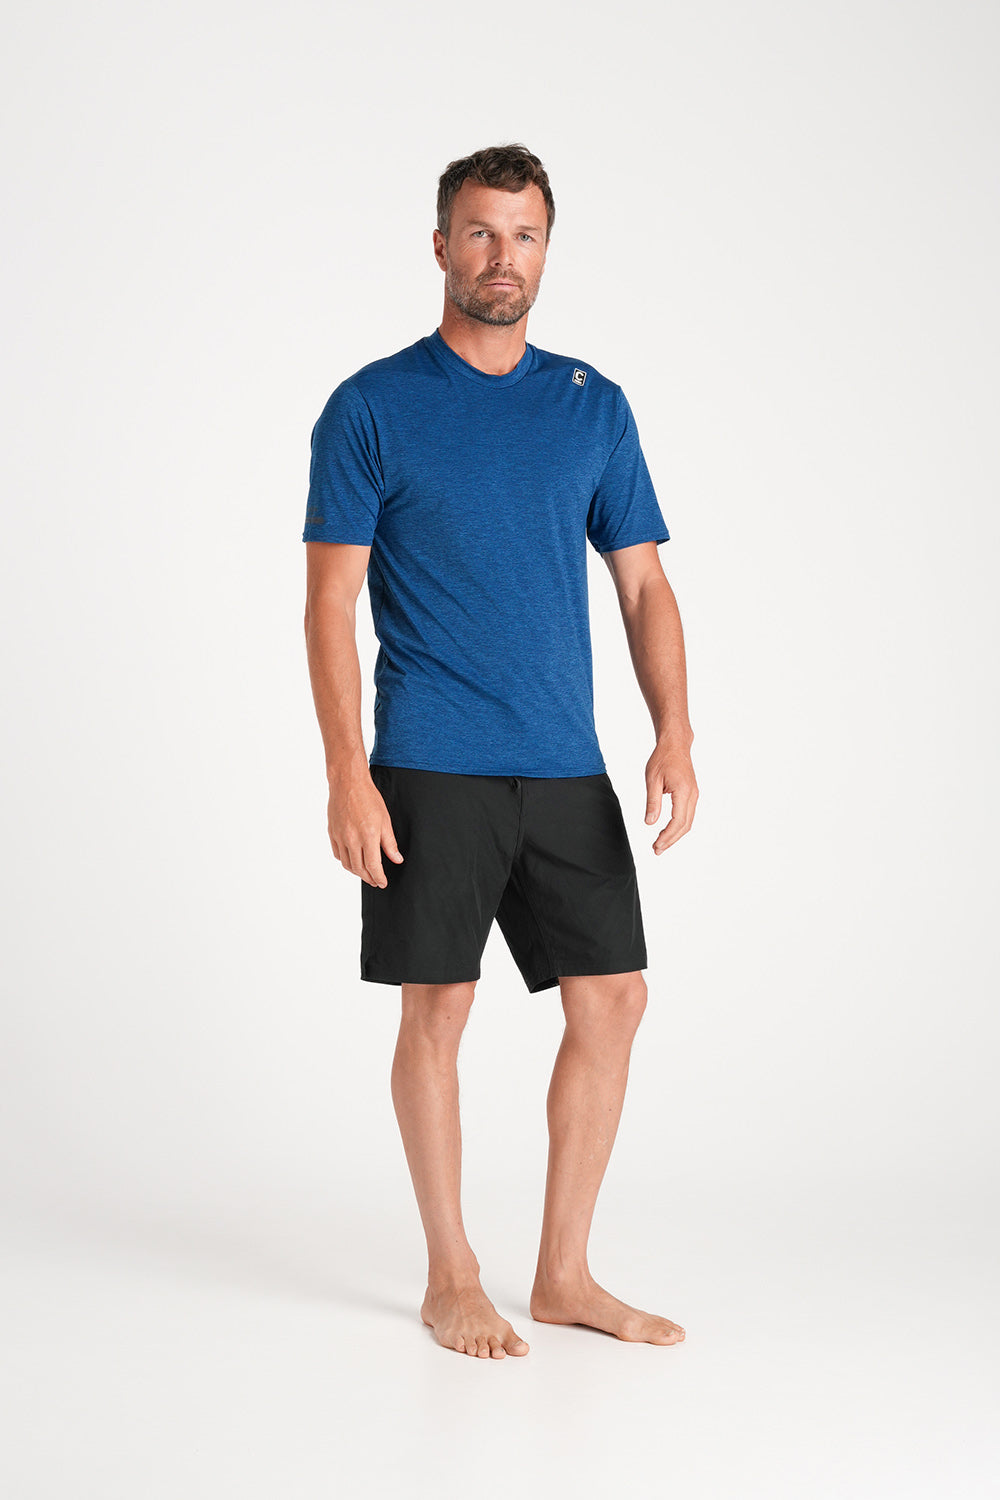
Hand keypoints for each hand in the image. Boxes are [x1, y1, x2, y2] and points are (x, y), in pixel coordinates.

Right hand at [326, 764, 403, 887]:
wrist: (348, 783)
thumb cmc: (368, 798)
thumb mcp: (385, 820)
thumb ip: (390, 843)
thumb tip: (396, 859)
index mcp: (368, 836)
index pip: (373, 866)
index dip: (378, 877)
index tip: (383, 883)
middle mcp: (351, 839)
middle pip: (359, 868)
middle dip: (368, 878)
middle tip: (375, 881)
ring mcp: (339, 837)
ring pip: (347, 864)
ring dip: (356, 872)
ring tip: (365, 873)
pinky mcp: (332, 833)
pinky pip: (337, 853)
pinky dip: (345, 860)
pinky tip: (352, 860)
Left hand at [644, 741, 697, 852]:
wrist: (675, 744)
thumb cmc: (663, 758)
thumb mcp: (652, 779)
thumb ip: (652, 802)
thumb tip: (649, 822)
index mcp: (683, 791)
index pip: (678, 821)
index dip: (667, 836)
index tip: (656, 844)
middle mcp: (692, 795)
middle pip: (685, 825)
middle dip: (671, 840)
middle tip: (657, 849)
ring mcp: (694, 794)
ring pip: (688, 822)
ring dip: (675, 835)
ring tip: (660, 844)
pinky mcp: (691, 794)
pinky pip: (687, 814)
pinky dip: (678, 826)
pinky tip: (667, 830)